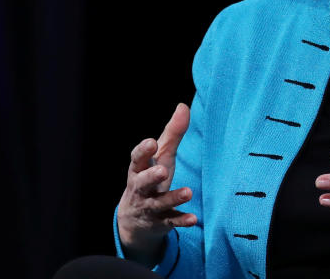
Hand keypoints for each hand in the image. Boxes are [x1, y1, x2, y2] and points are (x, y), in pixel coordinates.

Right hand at [117, 103, 196, 266]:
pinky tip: (194, 219)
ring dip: (173, 198)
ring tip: (188, 192)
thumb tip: (184, 106)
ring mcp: (150, 206)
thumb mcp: (161, 156)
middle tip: (162, 171)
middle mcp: (141, 188)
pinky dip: (181, 221)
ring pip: (159, 203)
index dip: (142, 151)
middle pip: (142, 182)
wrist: (136, 221)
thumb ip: (172, 133)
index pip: (137, 159)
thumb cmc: (151, 178)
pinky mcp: (161, 222)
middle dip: (151, 177)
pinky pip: (171, 222)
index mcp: (139, 169)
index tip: (151, 142)